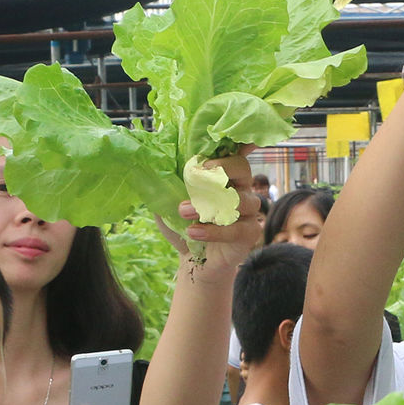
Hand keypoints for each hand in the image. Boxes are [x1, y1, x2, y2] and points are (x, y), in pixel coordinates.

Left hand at [157, 156, 265, 274]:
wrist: (194, 261)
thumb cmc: (184, 226)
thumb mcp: (168, 205)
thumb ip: (165, 188)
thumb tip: (154, 170)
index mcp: (224, 176)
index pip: (233, 153)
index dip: (235, 144)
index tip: (211, 153)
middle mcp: (241, 188)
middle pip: (242, 168)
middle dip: (221, 169)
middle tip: (197, 175)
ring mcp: (249, 210)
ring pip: (239, 200)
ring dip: (209, 204)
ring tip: (183, 211)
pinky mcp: (249, 233)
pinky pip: (237, 228)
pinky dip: (214, 231)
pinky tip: (193, 232)